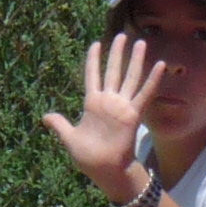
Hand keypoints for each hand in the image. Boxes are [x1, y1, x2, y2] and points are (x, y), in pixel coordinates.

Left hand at [41, 37, 162, 202]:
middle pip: (113, 71)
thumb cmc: (89, 158)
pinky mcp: (133, 115)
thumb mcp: (69, 139)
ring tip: (140, 43)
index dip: (93, 60)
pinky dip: (153, 80)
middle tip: (122, 35)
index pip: (92, 76)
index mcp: (91, 104)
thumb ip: (60, 125)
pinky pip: (145, 94)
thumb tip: (46, 117)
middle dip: (117, 53)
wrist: (106, 171)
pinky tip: (159, 65)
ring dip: (135, 60)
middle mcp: (108, 102)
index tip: (95, 43)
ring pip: (130, 77)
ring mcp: (122, 107)